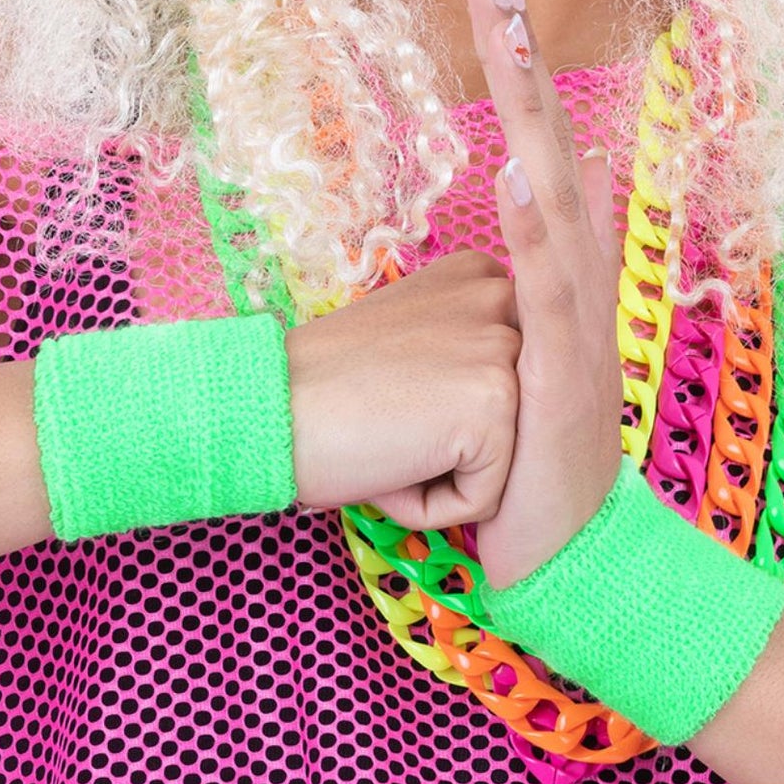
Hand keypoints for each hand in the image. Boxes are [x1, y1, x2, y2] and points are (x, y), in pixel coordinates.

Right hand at [285, 249, 520, 528]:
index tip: (392, 390)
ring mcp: (504, 348)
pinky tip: (389, 467)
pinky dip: (431, 507)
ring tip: (389, 442)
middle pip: (513, 415)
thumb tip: (500, 398)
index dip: (447, 406)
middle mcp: (502, 297)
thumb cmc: (326, 386)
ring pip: (503, 461)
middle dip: (452, 442)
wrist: (270, 405)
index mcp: (480, 276)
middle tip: (386, 419)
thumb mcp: (409, 332)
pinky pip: (484, 499)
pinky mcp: (497, 404)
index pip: (508, 375)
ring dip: (441, 476)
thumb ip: (461, 344)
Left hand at [467, 0, 625, 591]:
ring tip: (507, 40)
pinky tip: (516, 172)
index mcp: (560, 266)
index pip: (539, 141)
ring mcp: (579, 325)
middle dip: (522, 58)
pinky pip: (548, 290)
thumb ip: (498, 281)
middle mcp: (581, 278)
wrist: (561, 556)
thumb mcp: (502, 350)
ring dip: (530, 113)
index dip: (519, 66)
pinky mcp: (563, 377)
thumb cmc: (519, 449)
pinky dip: (533, 226)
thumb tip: (499, 216)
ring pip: (554, 196)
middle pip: (551, 143)